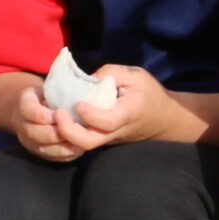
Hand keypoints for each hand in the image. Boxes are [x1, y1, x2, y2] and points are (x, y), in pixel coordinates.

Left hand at [11, 66, 170, 161]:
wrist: (162, 120)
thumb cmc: (150, 94)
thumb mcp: (136, 75)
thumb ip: (111, 73)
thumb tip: (85, 78)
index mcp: (129, 113)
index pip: (108, 122)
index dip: (91, 116)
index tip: (78, 103)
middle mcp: (117, 131)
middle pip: (89, 142)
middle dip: (68, 131)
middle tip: (58, 113)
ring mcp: (108, 139)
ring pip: (83, 146)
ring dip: (65, 134)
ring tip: (56, 115)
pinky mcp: (102, 140)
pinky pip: (83, 141)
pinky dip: (68, 134)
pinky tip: (60, 118)